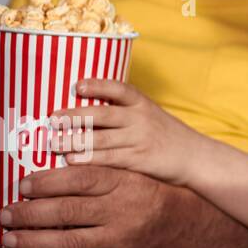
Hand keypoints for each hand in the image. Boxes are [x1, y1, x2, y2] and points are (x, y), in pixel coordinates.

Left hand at [0, 165, 178, 247]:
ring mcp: (120, 240)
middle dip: (28, 212)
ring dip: (31, 241)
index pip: (79, 178)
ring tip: (10, 238)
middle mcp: (122, 211)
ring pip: (66, 242)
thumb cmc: (166, 198)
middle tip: (5, 212)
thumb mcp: (140, 177)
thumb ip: (105, 176)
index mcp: (127, 183)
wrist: (200, 229)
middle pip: (66, 211)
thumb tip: (58, 176)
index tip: (24, 183)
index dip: (47, 181)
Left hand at [49, 78, 203, 186]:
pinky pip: (109, 159)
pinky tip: (71, 161)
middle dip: (74, 117)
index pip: (119, 89)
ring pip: (100, 139)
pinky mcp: (139, 161)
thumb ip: (125, 114)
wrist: (196, 157)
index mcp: (143, 104)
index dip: (98, 86)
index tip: (77, 86)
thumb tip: (84, 115)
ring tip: (52, 143)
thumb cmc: (167, 137)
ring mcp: (139, 140)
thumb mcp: (152, 117)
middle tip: (52, 119)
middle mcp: (141, 119)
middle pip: (103, 115)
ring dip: (73, 141)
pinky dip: (88, 160)